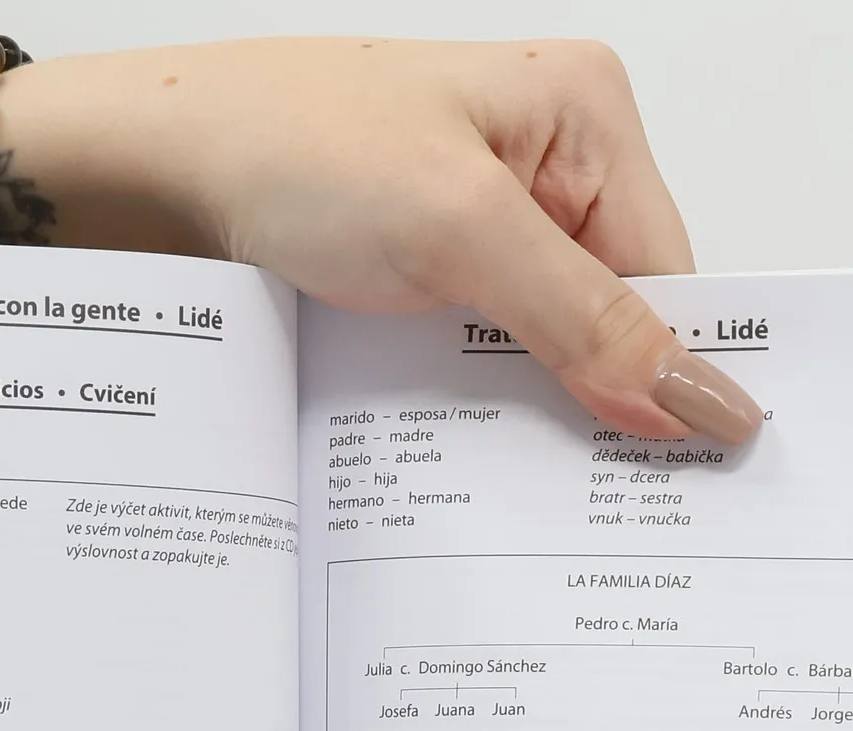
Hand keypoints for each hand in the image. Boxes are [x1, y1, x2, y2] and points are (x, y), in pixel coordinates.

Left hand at [0, 36, 761, 443]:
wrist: (150, 177)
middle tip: (596, 495)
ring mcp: (481, 223)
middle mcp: (544, 164)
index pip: (672, 273)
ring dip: (531, 411)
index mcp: (584, 113)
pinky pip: (483, 359)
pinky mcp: (426, 275)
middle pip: (616, 316)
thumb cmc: (288, 147)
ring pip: (547, 347)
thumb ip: (586, 320)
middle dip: (600, 398)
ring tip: (516, 468)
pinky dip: (475, 408)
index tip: (680, 475)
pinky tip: (460, 445)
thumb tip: (702, 398)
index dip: (674, 373)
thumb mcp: (461, 233)